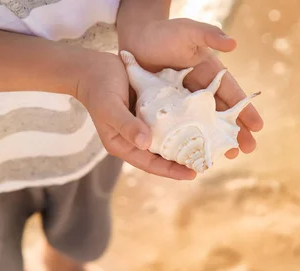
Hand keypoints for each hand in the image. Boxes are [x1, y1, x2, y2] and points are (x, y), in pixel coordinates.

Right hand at [76, 50, 195, 179]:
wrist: (92, 67)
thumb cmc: (98, 88)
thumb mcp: (110, 108)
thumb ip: (126, 125)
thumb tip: (145, 144)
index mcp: (123, 145)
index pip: (150, 164)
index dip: (171, 171)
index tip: (192, 174)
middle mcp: (135, 139)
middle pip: (161, 156)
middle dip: (182, 162)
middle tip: (206, 163)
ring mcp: (143, 126)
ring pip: (167, 141)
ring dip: (185, 144)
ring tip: (206, 147)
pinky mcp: (149, 112)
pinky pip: (168, 123)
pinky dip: (181, 125)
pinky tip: (199, 124)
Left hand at [118, 18, 263, 158]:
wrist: (136, 41)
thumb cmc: (164, 33)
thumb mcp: (188, 31)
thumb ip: (209, 35)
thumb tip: (233, 44)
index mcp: (211, 74)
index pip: (232, 94)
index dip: (245, 110)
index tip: (258, 127)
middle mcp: (201, 91)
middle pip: (221, 114)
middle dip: (235, 132)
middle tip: (248, 150)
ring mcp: (185, 103)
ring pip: (204, 125)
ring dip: (215, 140)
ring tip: (227, 157)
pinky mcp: (168, 110)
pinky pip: (181, 127)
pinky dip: (189, 140)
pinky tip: (195, 154)